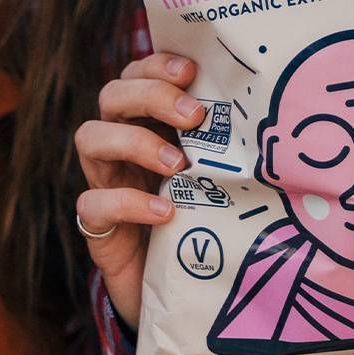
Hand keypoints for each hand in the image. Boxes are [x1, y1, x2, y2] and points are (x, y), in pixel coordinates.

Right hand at [73, 52, 202, 329]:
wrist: (181, 289)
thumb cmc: (203, 219)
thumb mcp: (213, 175)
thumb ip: (222, 146)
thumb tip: (264, 113)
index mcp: (146, 123)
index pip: (137, 74)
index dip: (156, 65)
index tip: (190, 70)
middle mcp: (119, 144)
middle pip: (111, 95)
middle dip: (151, 96)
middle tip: (193, 116)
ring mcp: (104, 181)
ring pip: (89, 136)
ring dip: (134, 141)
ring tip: (177, 165)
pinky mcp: (97, 226)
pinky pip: (92, 202)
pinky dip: (127, 203)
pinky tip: (163, 212)